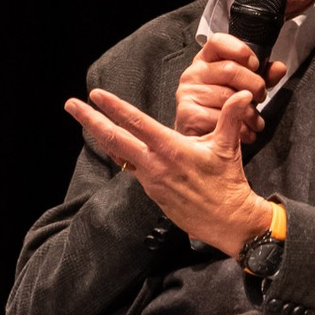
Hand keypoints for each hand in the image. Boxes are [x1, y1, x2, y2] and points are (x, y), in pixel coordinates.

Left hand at [68, 83, 260, 258]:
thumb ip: (230, 117)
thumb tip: (243, 94)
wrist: (228, 220)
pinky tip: (116, 146)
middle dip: (89, 120)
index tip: (94, 95)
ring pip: (120, 154)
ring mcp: (151, 180)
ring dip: (102, 137)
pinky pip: (132, 168)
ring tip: (88, 122)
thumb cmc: (228, 183)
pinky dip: (121, 154)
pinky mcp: (153, 192)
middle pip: (114, 138)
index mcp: (170, 149)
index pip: (135, 122)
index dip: (113, 107)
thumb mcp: (228, 147)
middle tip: (71, 105)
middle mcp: (155, 164)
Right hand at [173, 31, 275, 141]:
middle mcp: (194, 73)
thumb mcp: (241, 86)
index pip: (218, 42)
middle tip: (260, 97)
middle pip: (230, 69)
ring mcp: (188, 93)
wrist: (200, 136)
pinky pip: (220, 118)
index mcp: (206, 60)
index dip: (241, 51)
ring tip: (255, 120)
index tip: (255, 65)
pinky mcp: (188, 114)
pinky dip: (239, 128)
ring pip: (228, 97)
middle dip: (254, 85)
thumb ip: (261, 75)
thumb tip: (279, 68)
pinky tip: (244, 131)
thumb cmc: (219, 106)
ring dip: (249, 112)